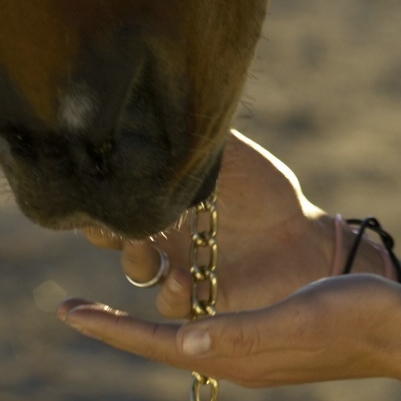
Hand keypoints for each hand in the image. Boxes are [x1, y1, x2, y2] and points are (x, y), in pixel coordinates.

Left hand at [57, 273, 400, 389]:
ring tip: (118, 293)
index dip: (109, 328)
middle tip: (72, 308)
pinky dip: (185, 307)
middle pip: (161, 343)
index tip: (64, 314)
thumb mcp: (293, 317)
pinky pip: (213, 324)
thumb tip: (184, 343)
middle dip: (117, 325)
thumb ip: (239, 331)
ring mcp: (255, 349)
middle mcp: (237, 356)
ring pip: (185, 333)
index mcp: (235, 355)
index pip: (156, 344)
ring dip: (148, 316)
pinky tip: (184, 290)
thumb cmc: (354, 318)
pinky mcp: (274, 334)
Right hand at [80, 132, 338, 317]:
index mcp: (164, 198)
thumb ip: (200, 137)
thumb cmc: (266, 191)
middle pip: (112, 233)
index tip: (96, 181)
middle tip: (108, 216)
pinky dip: (170, 292)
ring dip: (134, 257)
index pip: (118, 195)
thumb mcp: (232, 158)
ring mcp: (177, 267)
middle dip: (103, 226)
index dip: (102, 191)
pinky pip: (170, 303)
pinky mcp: (198, 298)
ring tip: (141, 245)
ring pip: (137, 268)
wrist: (305, 236)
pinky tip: (181, 279)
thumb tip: (170, 98)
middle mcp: (162, 235)